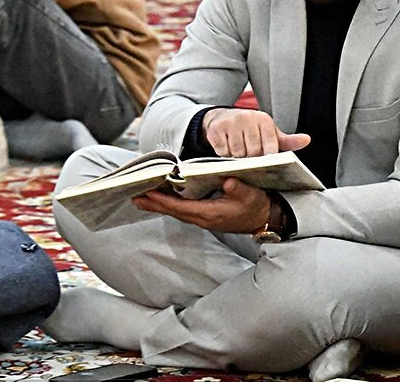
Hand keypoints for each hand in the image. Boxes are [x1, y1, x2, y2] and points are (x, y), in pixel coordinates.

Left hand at [133, 177, 270, 232]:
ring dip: (159, 205)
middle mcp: (203, 218)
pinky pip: (182, 211)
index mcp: (211, 213)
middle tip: (134, 197)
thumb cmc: (257, 206)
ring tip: (143, 198)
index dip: (163, 201)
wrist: (265, 219)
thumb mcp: (251, 195)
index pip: (181, 207)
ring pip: (176, 212)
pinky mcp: (206, 216)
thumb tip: (228, 180)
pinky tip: (164, 199)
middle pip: (173, 211)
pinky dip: (170, 205)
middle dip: (153, 204)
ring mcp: (204, 219)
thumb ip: (239, 188)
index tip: (147, 194)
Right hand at [203, 108, 310, 156]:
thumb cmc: (252, 128)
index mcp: (264, 120)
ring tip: (239, 151)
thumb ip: (288, 140)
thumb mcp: (270, 133)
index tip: (266, 162)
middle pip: (253, 152)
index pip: (270, 147)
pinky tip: (227, 147)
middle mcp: (248, 119)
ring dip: (238, 158)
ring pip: (237, 154)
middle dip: (252, 159)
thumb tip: (307, 140)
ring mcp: (231, 123)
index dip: (268, 157)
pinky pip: (223, 152)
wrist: (225, 117)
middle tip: (250, 156)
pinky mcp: (216, 129)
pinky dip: (225, 154)